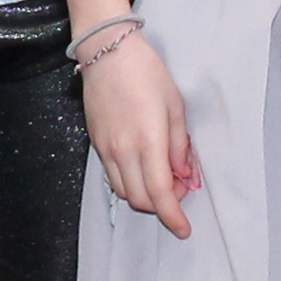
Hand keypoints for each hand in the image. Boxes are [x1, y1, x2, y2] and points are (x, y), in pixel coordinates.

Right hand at [80, 32, 196, 237]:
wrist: (107, 51)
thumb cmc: (146, 73)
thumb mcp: (175, 106)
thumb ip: (179, 146)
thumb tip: (183, 175)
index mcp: (147, 141)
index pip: (159, 193)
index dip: (172, 216)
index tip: (184, 229)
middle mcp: (123, 150)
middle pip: (139, 199)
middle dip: (160, 206)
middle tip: (178, 191)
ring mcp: (106, 148)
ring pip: (123, 191)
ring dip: (143, 195)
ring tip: (160, 177)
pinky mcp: (96, 142)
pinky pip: (112, 175)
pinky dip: (129, 181)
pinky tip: (142, 165)